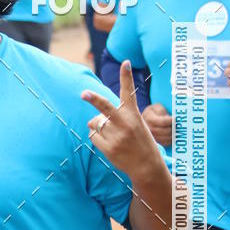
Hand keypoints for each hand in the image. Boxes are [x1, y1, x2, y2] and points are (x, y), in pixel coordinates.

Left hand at [82, 61, 164, 178]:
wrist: (146, 166)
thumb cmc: (139, 141)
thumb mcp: (136, 124)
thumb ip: (116, 118)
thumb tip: (91, 120)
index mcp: (133, 114)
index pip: (129, 92)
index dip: (126, 77)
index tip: (126, 62)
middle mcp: (125, 123)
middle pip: (106, 107)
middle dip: (93, 99)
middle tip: (83, 93)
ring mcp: (117, 137)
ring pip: (95, 123)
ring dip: (98, 127)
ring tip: (112, 135)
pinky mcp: (109, 148)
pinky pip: (93, 136)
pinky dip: (97, 138)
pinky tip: (109, 143)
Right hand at [142, 102, 172, 146]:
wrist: (143, 120)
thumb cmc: (152, 112)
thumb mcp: (156, 107)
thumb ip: (162, 111)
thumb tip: (169, 118)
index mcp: (149, 119)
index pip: (164, 122)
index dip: (172, 121)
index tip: (176, 118)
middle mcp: (149, 130)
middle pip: (167, 131)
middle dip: (174, 127)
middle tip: (177, 124)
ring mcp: (152, 137)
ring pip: (167, 138)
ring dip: (174, 134)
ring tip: (175, 129)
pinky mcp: (156, 142)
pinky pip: (166, 143)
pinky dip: (171, 139)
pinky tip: (172, 134)